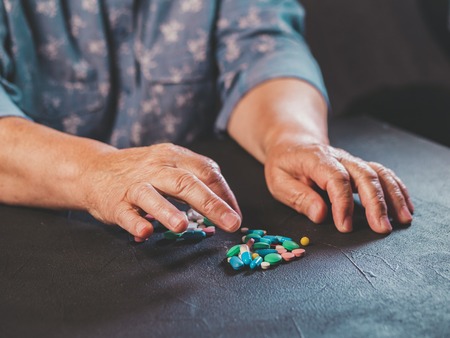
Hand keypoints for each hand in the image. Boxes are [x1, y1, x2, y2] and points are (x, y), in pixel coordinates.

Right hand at [81, 143, 240, 240]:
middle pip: (186, 183)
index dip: (224, 194)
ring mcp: (134, 185)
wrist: (94, 169)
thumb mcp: (169, 163)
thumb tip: (226, 201)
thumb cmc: (141, 171)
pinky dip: (135, 223)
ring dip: (167, 210)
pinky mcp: (115, 202)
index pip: (206, 171)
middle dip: (211, 203)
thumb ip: (195, 177)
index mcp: (173, 156)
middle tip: (231, 223)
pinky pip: (125, 213)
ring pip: (152, 196)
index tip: (236, 214)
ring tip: (182, 226)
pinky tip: (145, 232)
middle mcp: (155, 167)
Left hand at [264, 141, 413, 232]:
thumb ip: (298, 197)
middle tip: (381, 228)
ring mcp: (351, 161)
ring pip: (378, 173)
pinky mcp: (359, 167)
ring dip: (393, 196)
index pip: (336, 178)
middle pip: (364, 175)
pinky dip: (397, 189)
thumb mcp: (279, 181)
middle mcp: (339, 158)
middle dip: (376, 203)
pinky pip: (383, 174)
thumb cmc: (284, 164)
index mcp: (316, 159)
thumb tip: (321, 214)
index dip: (343, 203)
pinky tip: (405, 206)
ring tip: (403, 219)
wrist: (293, 143)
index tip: (345, 226)